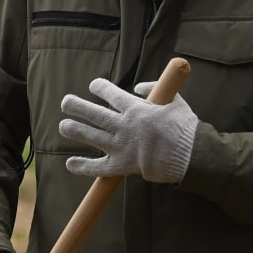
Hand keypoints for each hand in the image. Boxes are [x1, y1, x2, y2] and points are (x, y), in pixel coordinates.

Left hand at [59, 78, 196, 183]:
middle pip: (94, 114)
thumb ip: (154, 89)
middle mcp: (124, 126)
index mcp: (136, 109)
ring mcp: (121, 146)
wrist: (190, 156)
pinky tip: (70, 163)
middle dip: (77, 106)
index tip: (93, 85)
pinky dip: (83, 166)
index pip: (111, 94)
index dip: (99, 87)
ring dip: (75, 130)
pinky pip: (98, 167)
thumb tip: (138, 87)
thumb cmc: (185, 128)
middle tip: (65, 102)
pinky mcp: (122, 165)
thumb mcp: (175, 101)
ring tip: (63, 126)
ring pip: (91, 136)